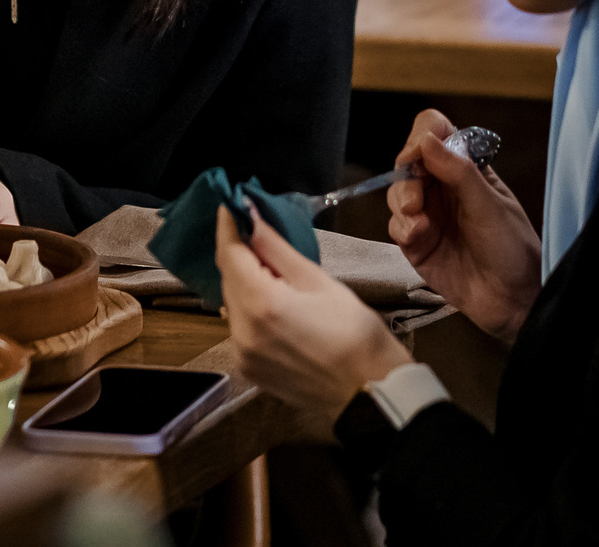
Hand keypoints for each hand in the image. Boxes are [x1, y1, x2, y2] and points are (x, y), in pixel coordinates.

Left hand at [216, 207, 405, 422]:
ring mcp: (242, 353)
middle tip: (257, 234)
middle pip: (228, 278)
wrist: (370, 394)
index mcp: (261, 303)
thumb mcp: (319, 281)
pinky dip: (250, 310)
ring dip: (245, 282)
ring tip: (272, 272)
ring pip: (232, 302)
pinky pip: (239, 328)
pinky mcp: (247, 369)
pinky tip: (273, 305)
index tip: (230, 204)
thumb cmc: (355, 333)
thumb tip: (250, 217)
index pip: (229, 254)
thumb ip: (277, 249)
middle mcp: (241, 330)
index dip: (228, 226)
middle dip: (239, 253)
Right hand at [385, 109, 540, 341]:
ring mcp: (428, 214)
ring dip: (401, 203)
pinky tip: (416, 238)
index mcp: (467, 169)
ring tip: (418, 224)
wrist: (513, 303)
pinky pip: (395, 224)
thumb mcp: (489, 206)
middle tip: (415, 200)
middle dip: (406, 177)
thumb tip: (426, 137)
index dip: (423, 137)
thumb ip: (458, 171)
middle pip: (408, 162)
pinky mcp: (416, 242)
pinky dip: (401, 228)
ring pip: (396, 192)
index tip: (420, 154)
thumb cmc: (513, 249)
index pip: (436, 134)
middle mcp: (444, 187)